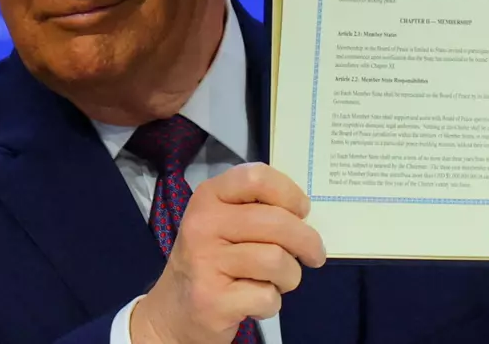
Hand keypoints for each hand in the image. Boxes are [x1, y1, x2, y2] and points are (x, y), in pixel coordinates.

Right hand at [130, 163, 326, 343]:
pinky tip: (255, 302)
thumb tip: (305, 215)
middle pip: (277, 222)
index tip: (302, 211)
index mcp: (209, 197)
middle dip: (307, 242)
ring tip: (278, 281)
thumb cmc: (212, 260)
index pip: (257, 177)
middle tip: (314, 254)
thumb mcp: (224, 222)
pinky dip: (271, 303)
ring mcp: (205, 262)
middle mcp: (203, 224)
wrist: (173, 310)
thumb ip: (258, 209)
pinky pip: (267, 296)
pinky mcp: (212, 300)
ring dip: (290, 276)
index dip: (290, 193)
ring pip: (277, 260)